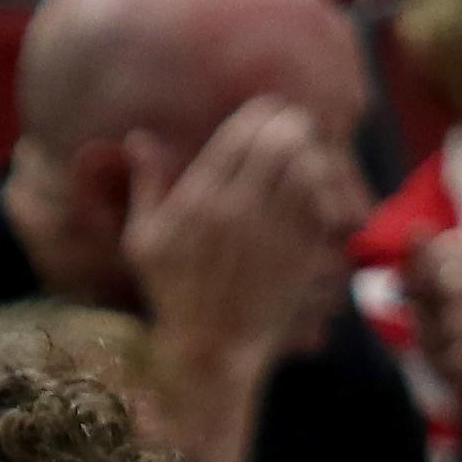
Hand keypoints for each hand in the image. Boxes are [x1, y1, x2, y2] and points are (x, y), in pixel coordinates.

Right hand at [124, 95, 362, 385]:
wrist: (211, 348)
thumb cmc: (173, 293)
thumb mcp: (144, 240)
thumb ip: (145, 185)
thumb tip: (138, 138)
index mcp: (198, 199)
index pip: (242, 133)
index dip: (263, 113)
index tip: (269, 113)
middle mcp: (237, 209)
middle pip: (280, 140)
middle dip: (293, 124)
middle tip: (296, 126)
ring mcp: (272, 230)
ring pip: (307, 165)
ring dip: (311, 151)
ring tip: (308, 151)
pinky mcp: (298, 251)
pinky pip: (321, 200)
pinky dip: (324, 186)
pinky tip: (316, 186)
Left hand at [403, 228, 461, 461]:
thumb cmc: (458, 349)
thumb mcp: (430, 309)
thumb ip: (420, 269)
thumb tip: (416, 227)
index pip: (442, 260)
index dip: (425, 293)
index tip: (437, 312)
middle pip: (446, 288)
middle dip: (432, 321)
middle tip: (446, 342)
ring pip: (453, 323)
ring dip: (441, 347)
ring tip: (458, 358)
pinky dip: (452, 368)